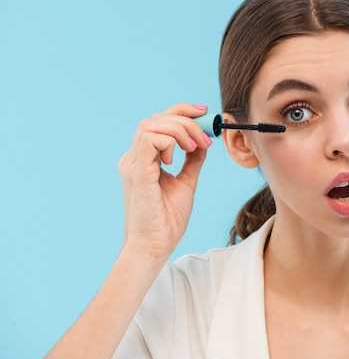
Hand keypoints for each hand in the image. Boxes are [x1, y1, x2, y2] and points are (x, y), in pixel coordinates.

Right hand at [118, 103, 211, 259]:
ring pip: (152, 124)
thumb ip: (192, 161)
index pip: (158, 122)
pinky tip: (178, 158)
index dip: (181, 111)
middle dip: (186, 119)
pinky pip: (150, 138)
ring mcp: (132, 163)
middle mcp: (134, 158)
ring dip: (180, 130)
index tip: (204, 112)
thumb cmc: (166, 220)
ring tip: (194, 148)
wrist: (155, 246)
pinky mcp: (136, 172)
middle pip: (156, 118)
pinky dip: (170, 141)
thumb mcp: (186, 183)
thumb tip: (203, 141)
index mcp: (143, 160)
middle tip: (205, 138)